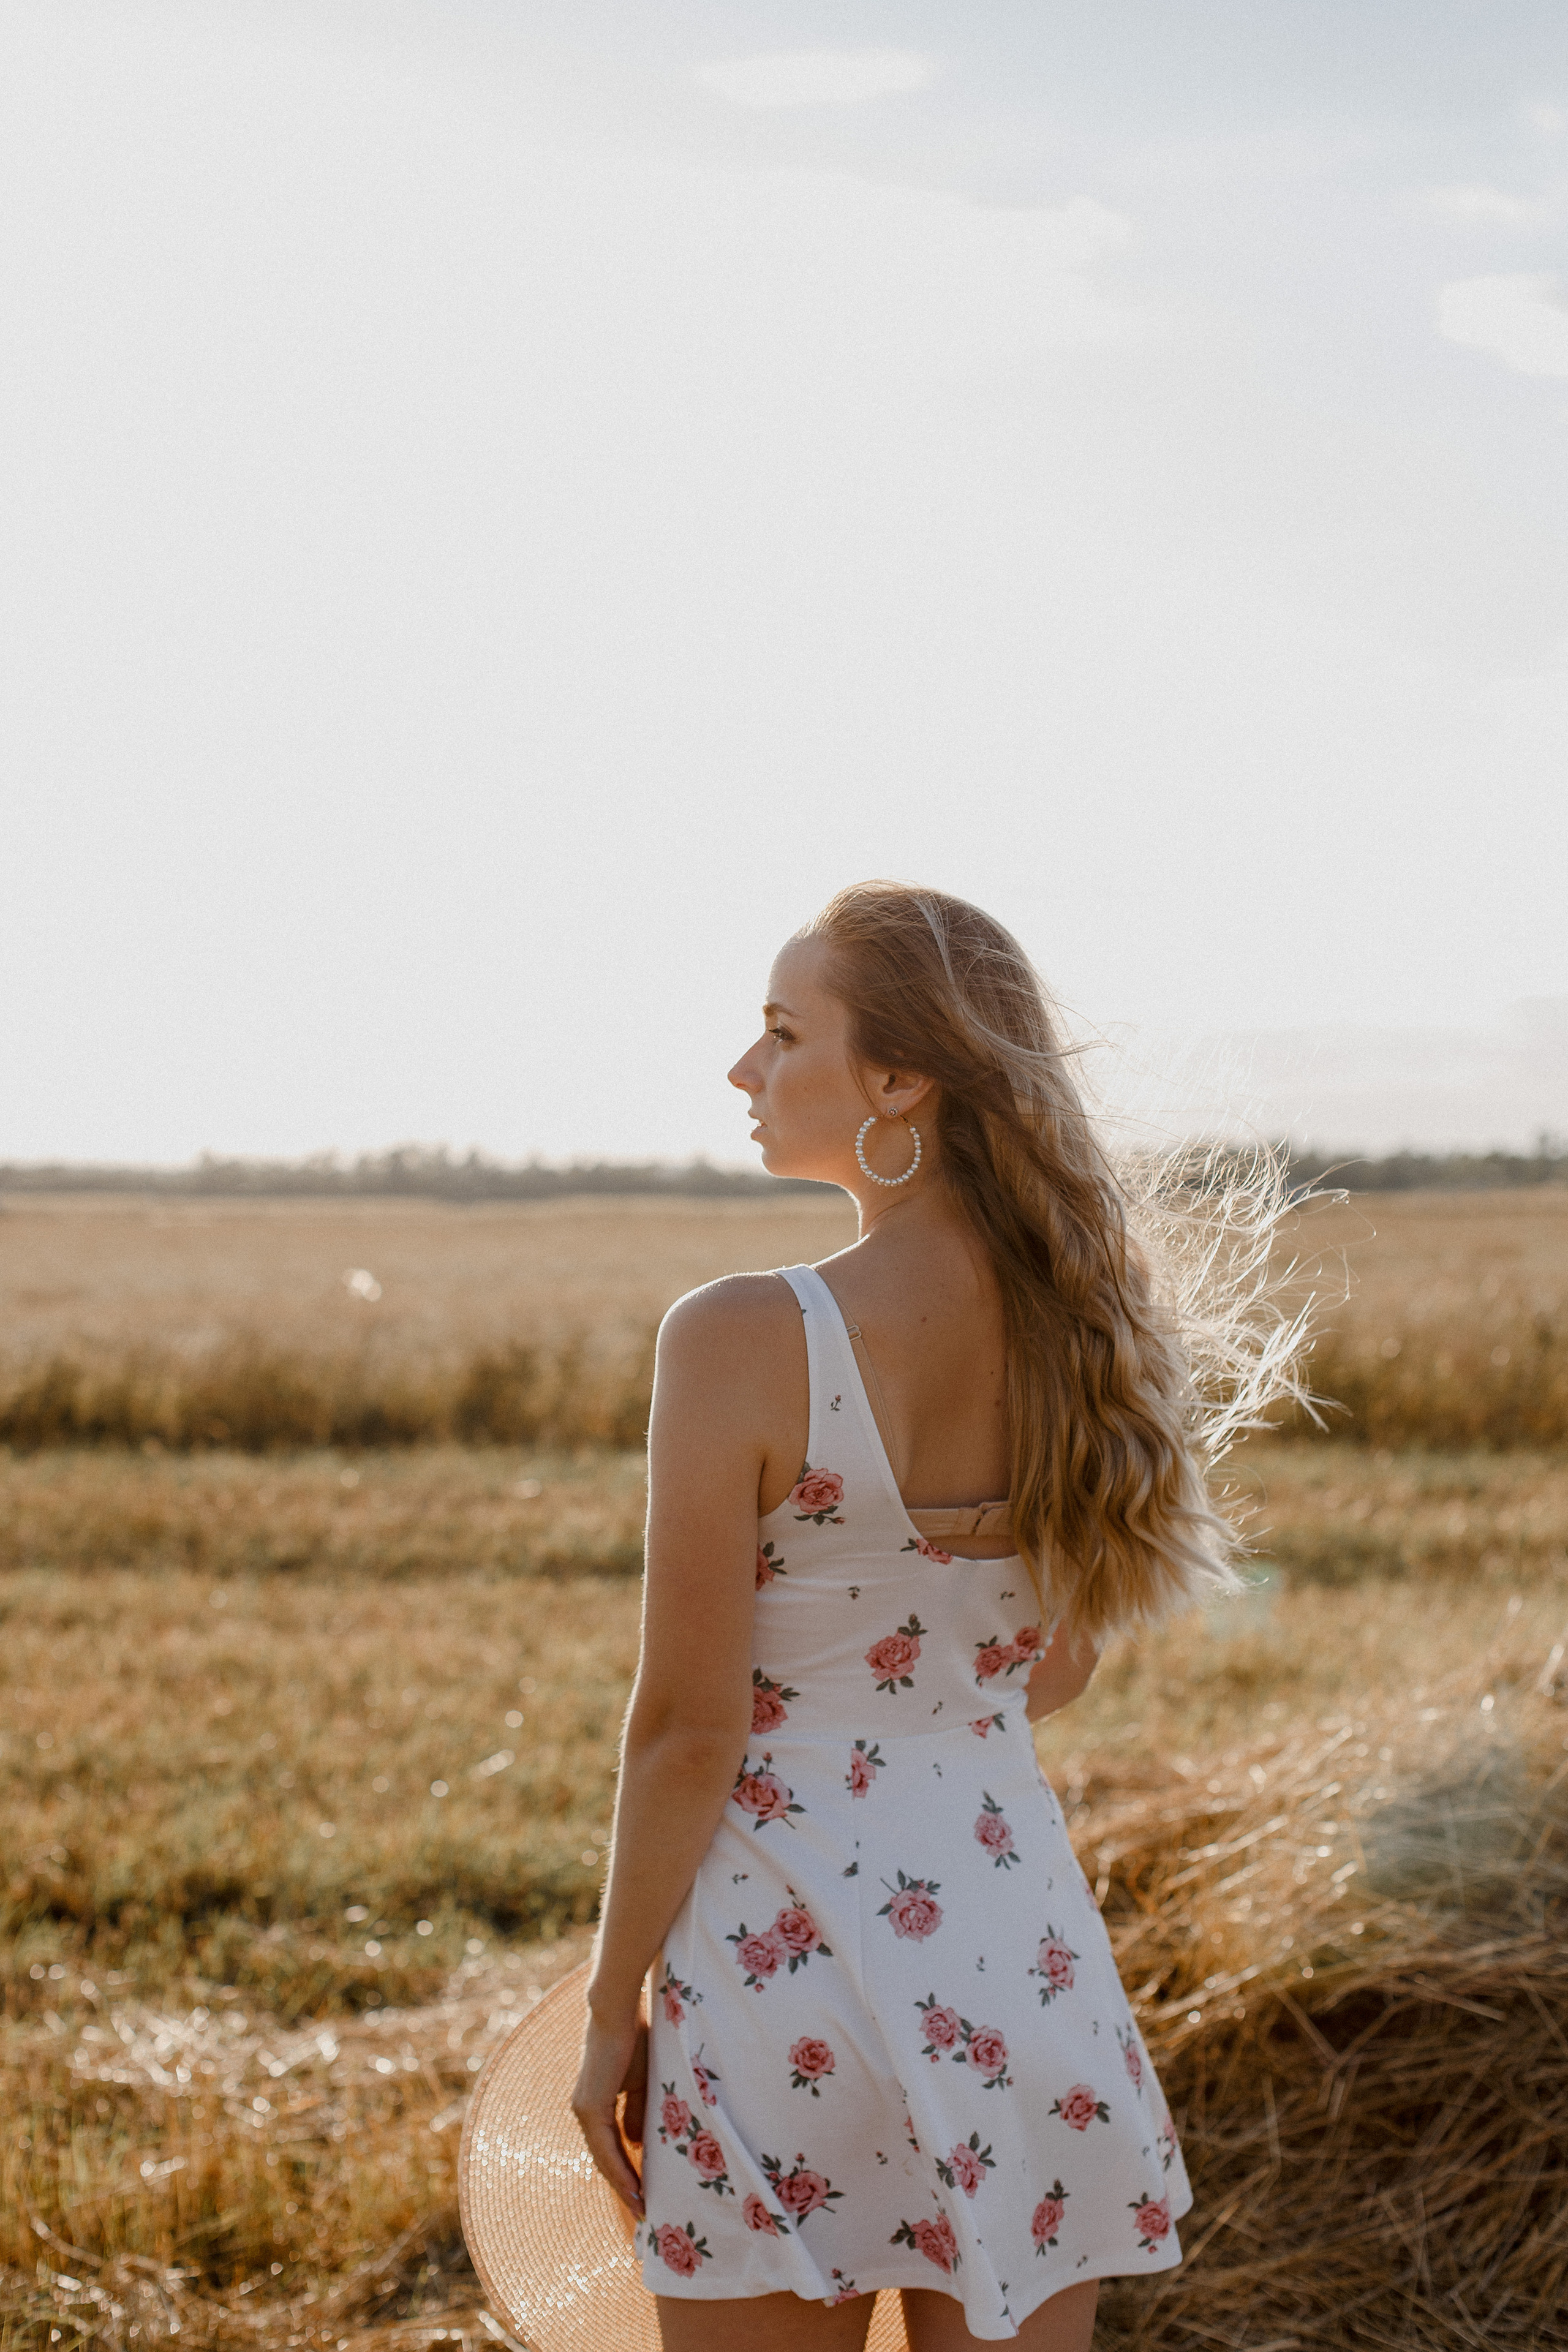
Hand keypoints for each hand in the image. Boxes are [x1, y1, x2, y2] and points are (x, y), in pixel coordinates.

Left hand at [570, 2007, 648, 2217]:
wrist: (618, 2012)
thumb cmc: (633, 2040)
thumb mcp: (641, 2083)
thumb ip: (636, 2113)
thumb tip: (637, 2144)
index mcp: (595, 2105)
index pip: (609, 2147)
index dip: (626, 2171)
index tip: (643, 2193)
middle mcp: (584, 2111)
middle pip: (604, 2159)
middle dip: (624, 2187)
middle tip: (643, 2212)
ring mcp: (585, 2110)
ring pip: (603, 2158)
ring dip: (623, 2185)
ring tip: (642, 2207)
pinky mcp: (590, 2107)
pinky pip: (606, 2147)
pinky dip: (620, 2169)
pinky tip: (634, 2187)